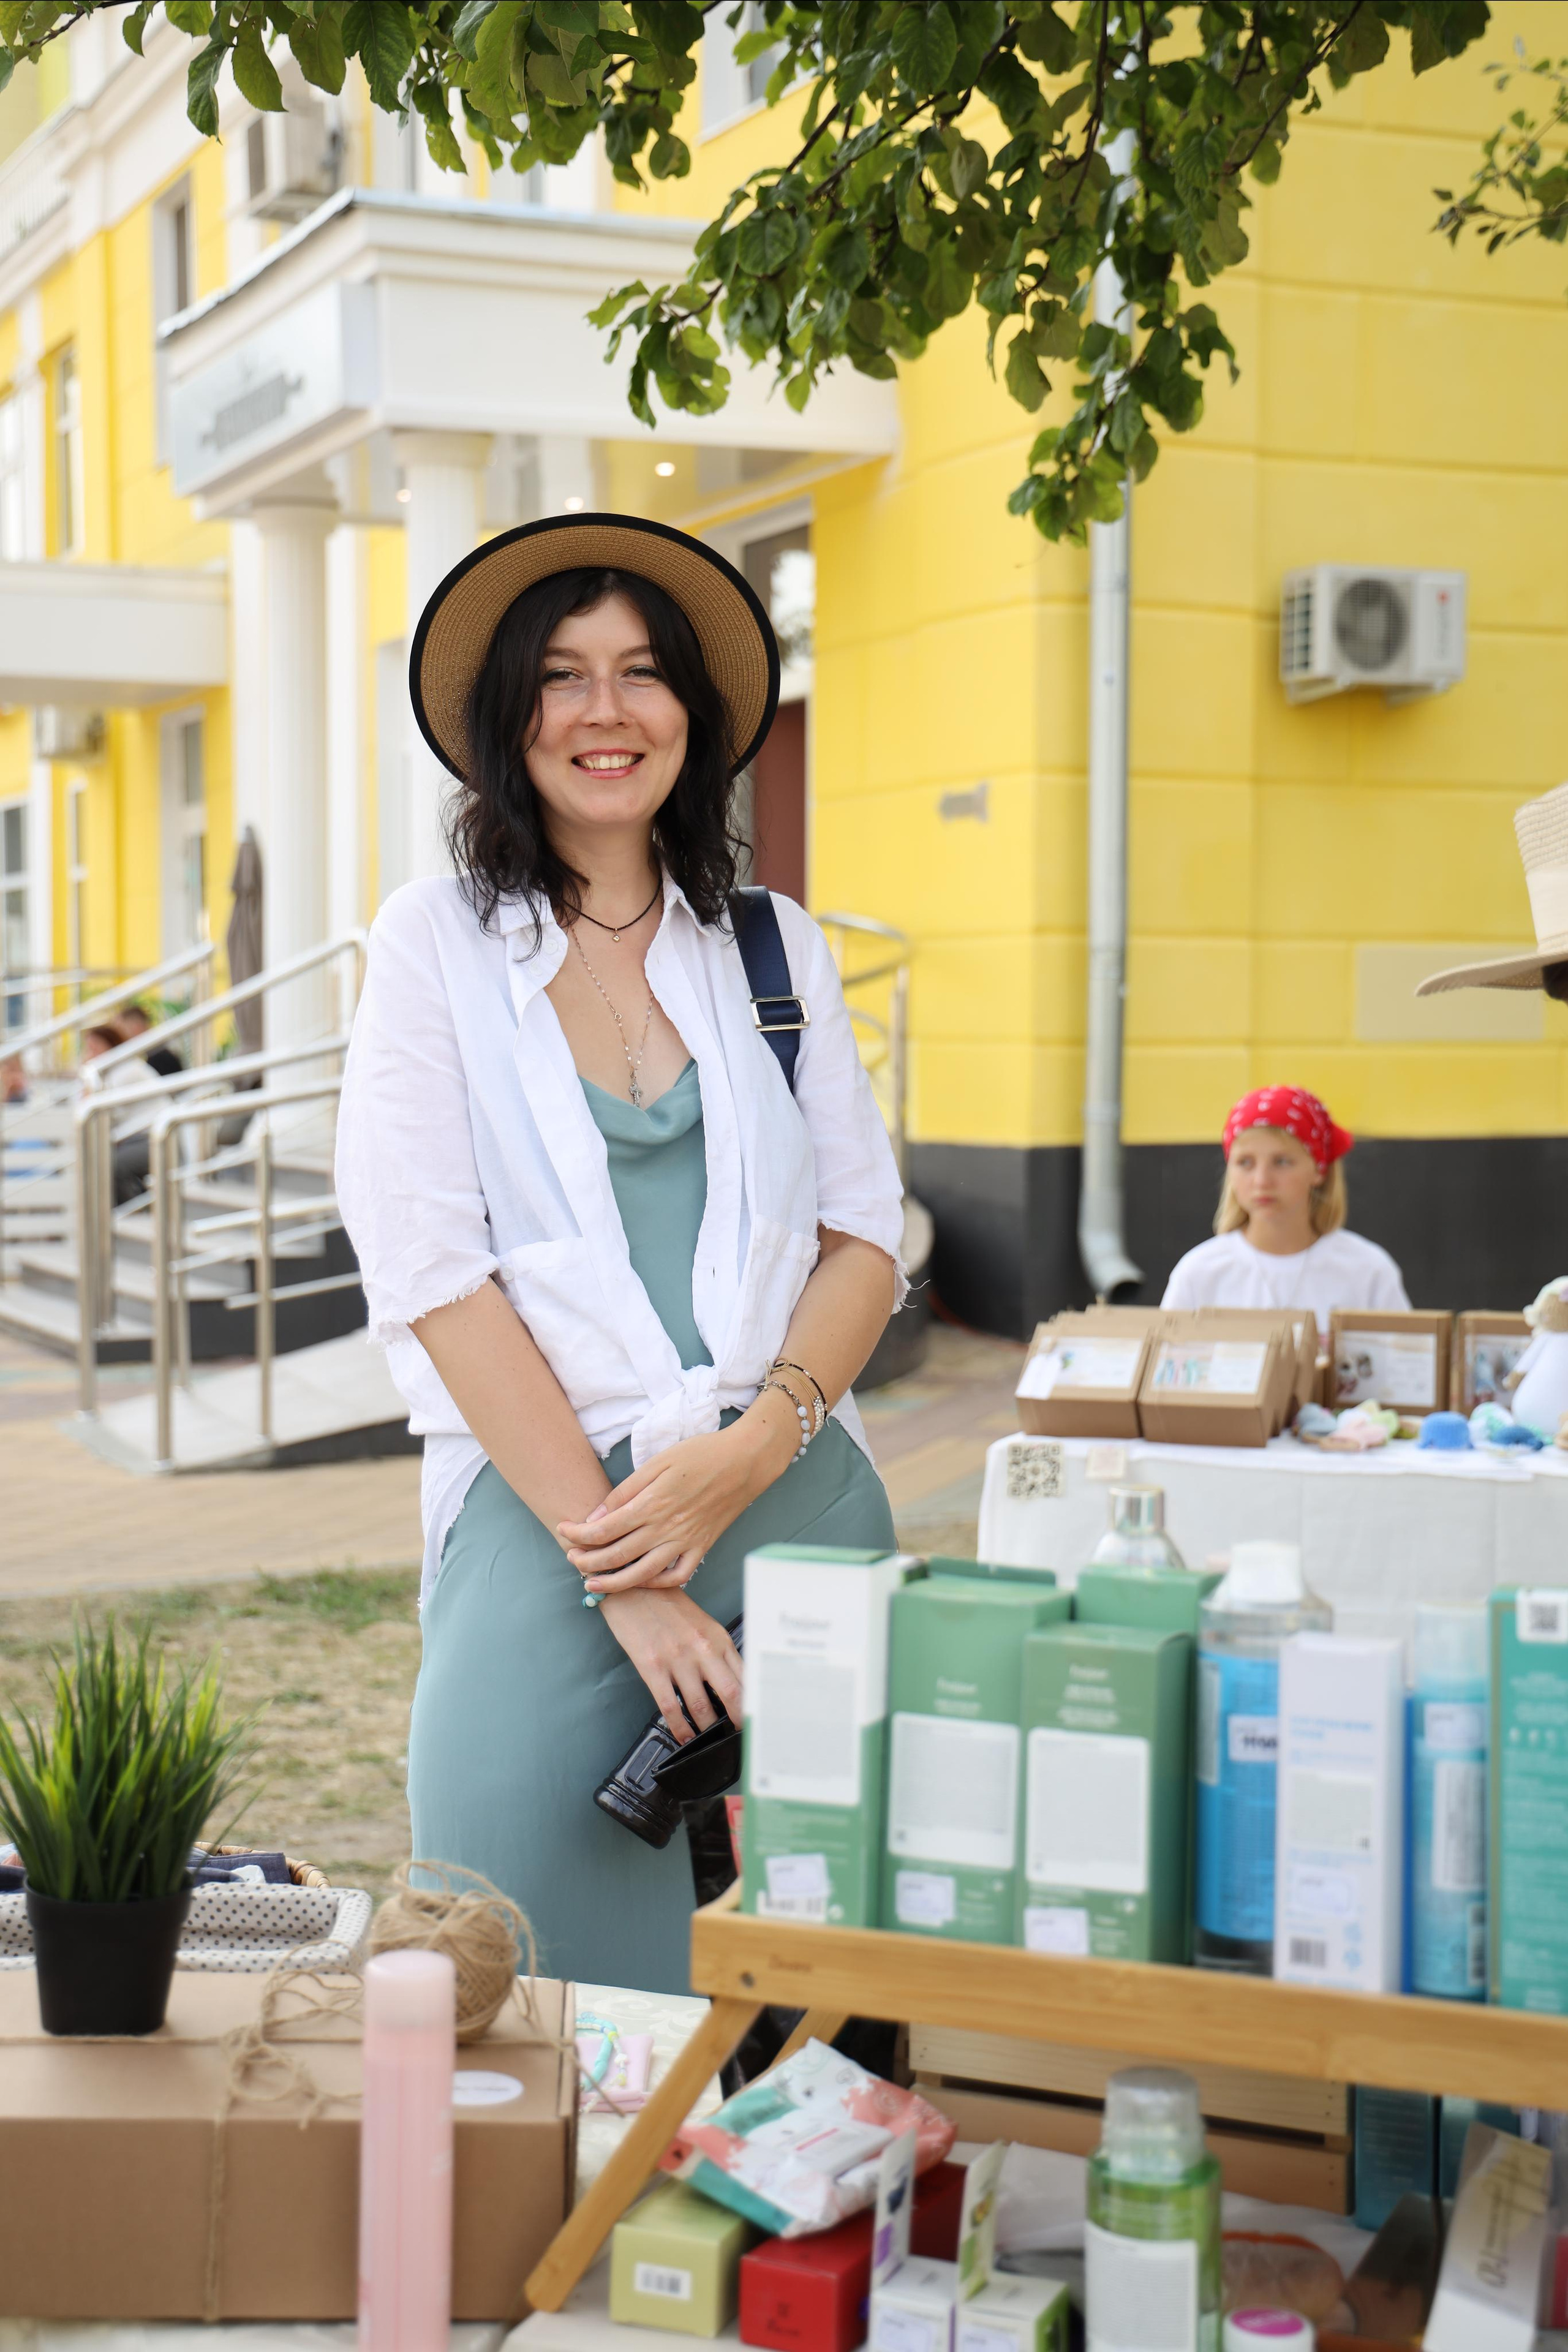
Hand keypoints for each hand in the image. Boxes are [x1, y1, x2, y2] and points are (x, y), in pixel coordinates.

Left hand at [558, 1389, 798, 1593]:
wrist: (745, 1460)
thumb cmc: (700, 1454)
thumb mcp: (658, 1462)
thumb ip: (625, 1491)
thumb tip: (596, 1516)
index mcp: (651, 1503)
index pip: (603, 1530)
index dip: (577, 1534)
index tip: (563, 1530)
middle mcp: (666, 1528)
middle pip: (616, 1556)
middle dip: (586, 1562)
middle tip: (570, 1559)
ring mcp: (686, 1542)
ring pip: (641, 1575)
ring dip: (612, 1583)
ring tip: (592, 1584)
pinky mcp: (702, 1548)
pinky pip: (676, 1577)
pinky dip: (655, 1583)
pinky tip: (639, 1580)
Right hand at [598, 1590, 742, 1742]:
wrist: (632, 1585)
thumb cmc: (666, 1604)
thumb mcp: (702, 1623)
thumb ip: (717, 1651)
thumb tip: (732, 1683)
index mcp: (718, 1638)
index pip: (746, 1675)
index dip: (754, 1701)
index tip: (757, 1718)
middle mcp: (702, 1648)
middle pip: (731, 1693)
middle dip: (739, 1721)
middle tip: (742, 1737)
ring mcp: (678, 1659)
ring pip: (701, 1706)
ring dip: (708, 1729)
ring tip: (712, 1741)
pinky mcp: (653, 1667)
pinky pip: (670, 1707)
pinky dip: (679, 1728)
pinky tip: (684, 1737)